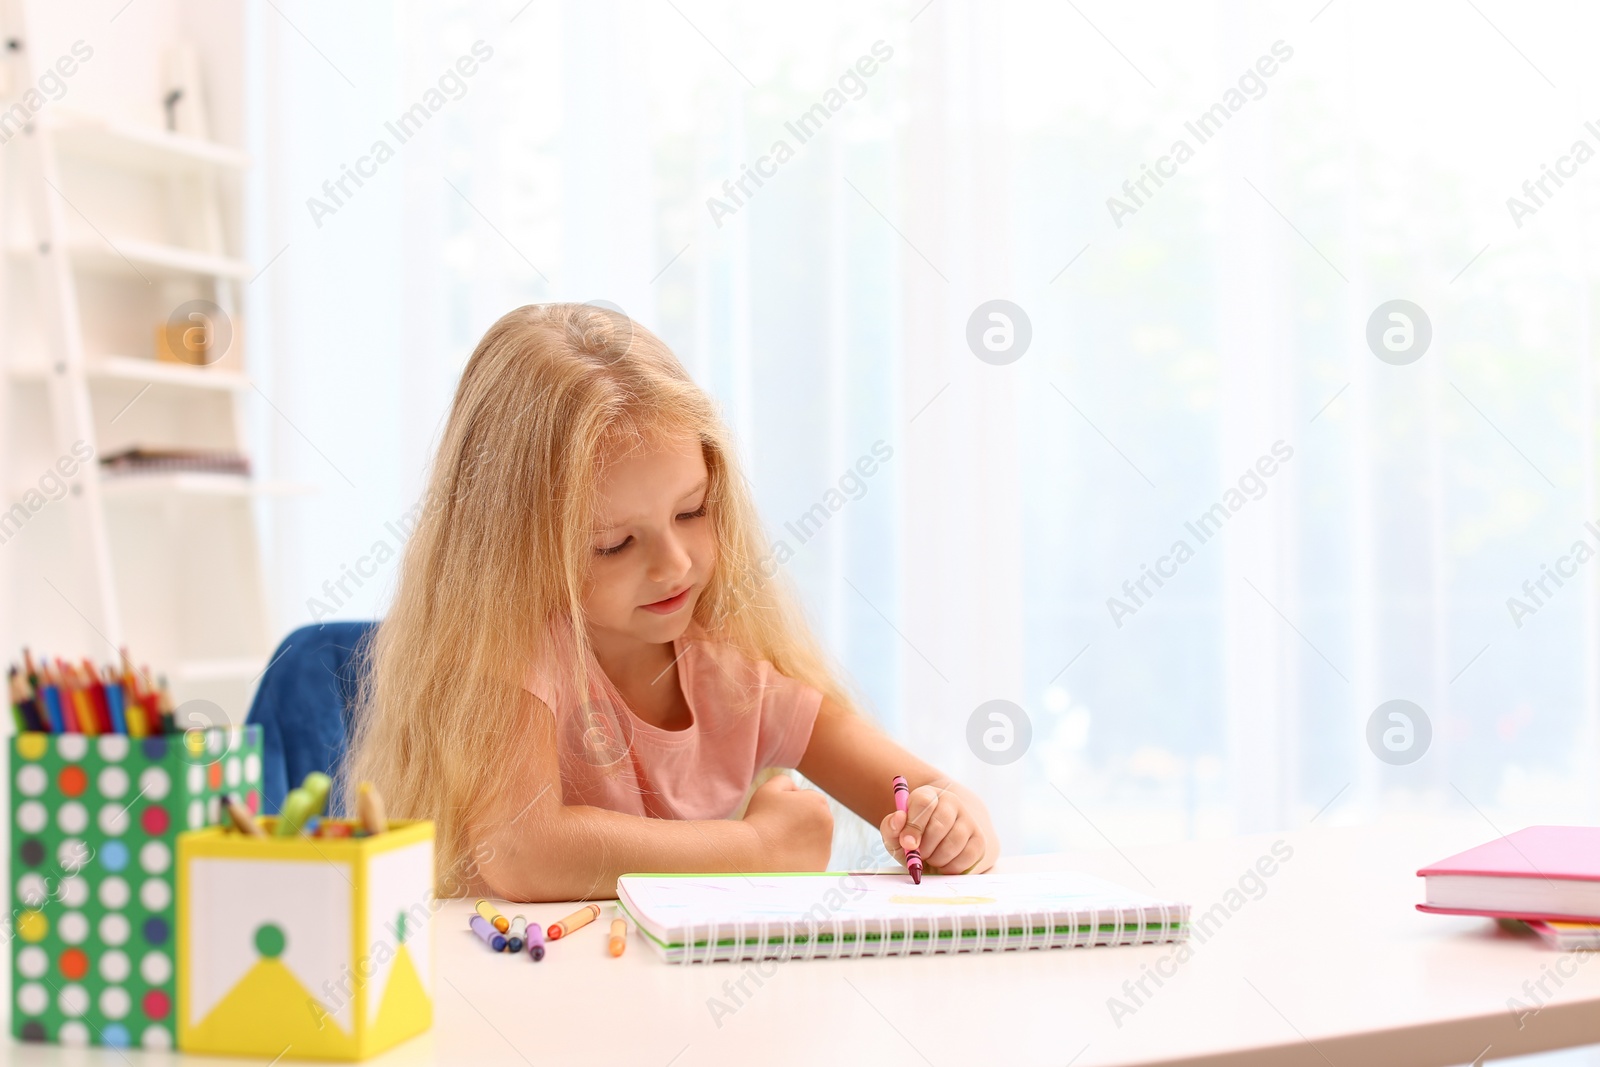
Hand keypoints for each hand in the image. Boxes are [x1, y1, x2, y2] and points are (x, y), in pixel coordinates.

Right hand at [743, 774, 833, 870]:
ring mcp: (826, 848)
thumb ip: (785, 781)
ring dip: (800, 841)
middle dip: (798, 823)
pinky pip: (810, 860)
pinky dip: (800, 859)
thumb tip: (796, 790)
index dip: (788, 806)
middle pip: (812, 820)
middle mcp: (828, 824)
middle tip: (776, 831)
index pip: (807, 799)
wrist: (754, 856)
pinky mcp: (820, 867)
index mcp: (819, 802)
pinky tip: (783, 860)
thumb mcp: (769, 789)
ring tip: (779, 846)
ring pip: (812, 840)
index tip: (776, 815)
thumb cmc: (760, 820)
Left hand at [879, 780, 997, 874]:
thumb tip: (898, 819)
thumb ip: (891, 827)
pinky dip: (951, 867)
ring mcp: (968, 820)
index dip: (914, 824)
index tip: (907, 844)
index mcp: (928, 795)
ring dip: (938, 858)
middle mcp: (951, 802)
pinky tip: (944, 864)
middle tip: (920, 854)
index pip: (924, 801)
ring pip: (954, 841)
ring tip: (931, 858)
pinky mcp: (979, 840)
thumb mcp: (896, 836)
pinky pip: (967, 857)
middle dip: (926, 845)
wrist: (937, 850)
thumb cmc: (914, 841)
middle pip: (940, 822)